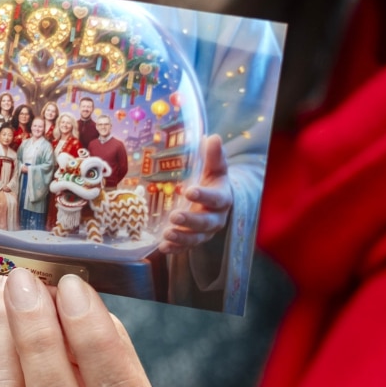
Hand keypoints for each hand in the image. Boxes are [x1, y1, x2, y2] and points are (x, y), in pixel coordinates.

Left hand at [159, 135, 230, 250]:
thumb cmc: (212, 179)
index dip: (204, 196)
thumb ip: (213, 155)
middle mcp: (217, 217)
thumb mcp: (214, 166)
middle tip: (175, 216)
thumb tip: (212, 137)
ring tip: (166, 235)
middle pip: (207, 223)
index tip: (189, 191)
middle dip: (191, 221)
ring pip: (197, 238)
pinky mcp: (195, 239)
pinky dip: (175, 249)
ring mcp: (206, 231)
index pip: (216, 198)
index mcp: (222, 197)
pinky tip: (162, 248)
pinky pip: (186, 247)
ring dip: (182, 238)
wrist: (216, 199)